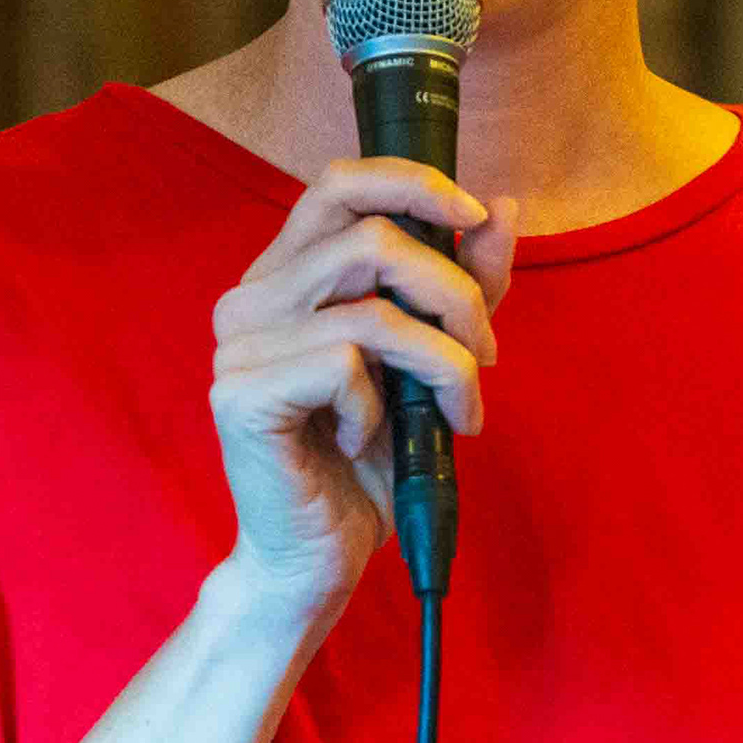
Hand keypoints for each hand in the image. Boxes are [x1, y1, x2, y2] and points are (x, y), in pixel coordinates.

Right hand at [207, 157, 519, 626]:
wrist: (317, 558)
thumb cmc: (368, 462)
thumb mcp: (430, 361)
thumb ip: (462, 285)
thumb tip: (503, 207)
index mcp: (286, 275)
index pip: (339, 183)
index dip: (412, 184)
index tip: (472, 216)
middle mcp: (251, 297)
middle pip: (373, 239)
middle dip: (455, 295)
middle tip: (485, 357)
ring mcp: (240, 345)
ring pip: (374, 308)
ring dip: (443, 361)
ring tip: (456, 410)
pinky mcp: (242, 394)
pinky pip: (344, 366)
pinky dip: (381, 407)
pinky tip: (369, 442)